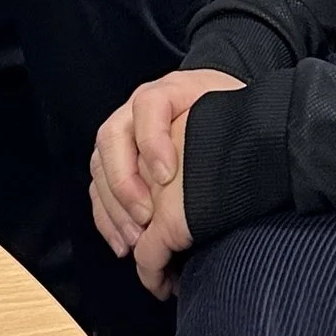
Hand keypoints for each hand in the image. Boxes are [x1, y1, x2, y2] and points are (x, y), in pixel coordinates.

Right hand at [90, 67, 245, 294]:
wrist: (217, 111)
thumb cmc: (226, 115)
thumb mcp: (234, 110)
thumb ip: (230, 126)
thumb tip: (236, 157)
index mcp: (167, 92)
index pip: (149, 105)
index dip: (152, 140)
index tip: (168, 176)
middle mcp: (134, 112)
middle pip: (112, 138)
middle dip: (125, 184)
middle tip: (147, 220)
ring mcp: (120, 137)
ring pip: (100, 166)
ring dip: (113, 207)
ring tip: (134, 239)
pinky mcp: (114, 164)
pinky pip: (98, 189)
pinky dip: (107, 219)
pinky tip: (123, 244)